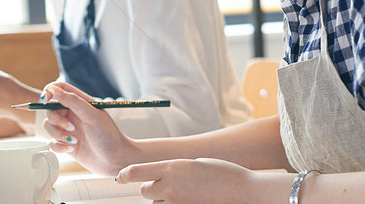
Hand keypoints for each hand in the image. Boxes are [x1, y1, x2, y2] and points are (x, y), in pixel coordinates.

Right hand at [41, 82, 137, 176]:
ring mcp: (69, 129)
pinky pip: (51, 142)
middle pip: (50, 110)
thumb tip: (54, 88)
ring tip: (73, 141)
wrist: (116, 161)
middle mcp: (73, 114)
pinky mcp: (66, 144)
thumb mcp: (92, 115)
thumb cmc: (109, 136)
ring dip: (57, 134)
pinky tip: (70, 150)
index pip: (59, 89)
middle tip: (70, 128)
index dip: (49, 92)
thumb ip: (73, 101)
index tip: (46, 100)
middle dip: (55, 120)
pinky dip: (58, 146)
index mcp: (80, 103)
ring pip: (48, 126)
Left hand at [117, 158, 255, 203]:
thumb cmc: (222, 173)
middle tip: (165, 187)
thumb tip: (161, 176)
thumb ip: (173, 170)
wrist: (244, 191)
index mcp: (170, 167)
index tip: (120, 177)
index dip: (125, 175)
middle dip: (151, 189)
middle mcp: (169, 186)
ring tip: (183, 194)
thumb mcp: (193, 164)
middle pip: (145, 191)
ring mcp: (177, 203)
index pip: (135, 172)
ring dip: (163, 201)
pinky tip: (188, 200)